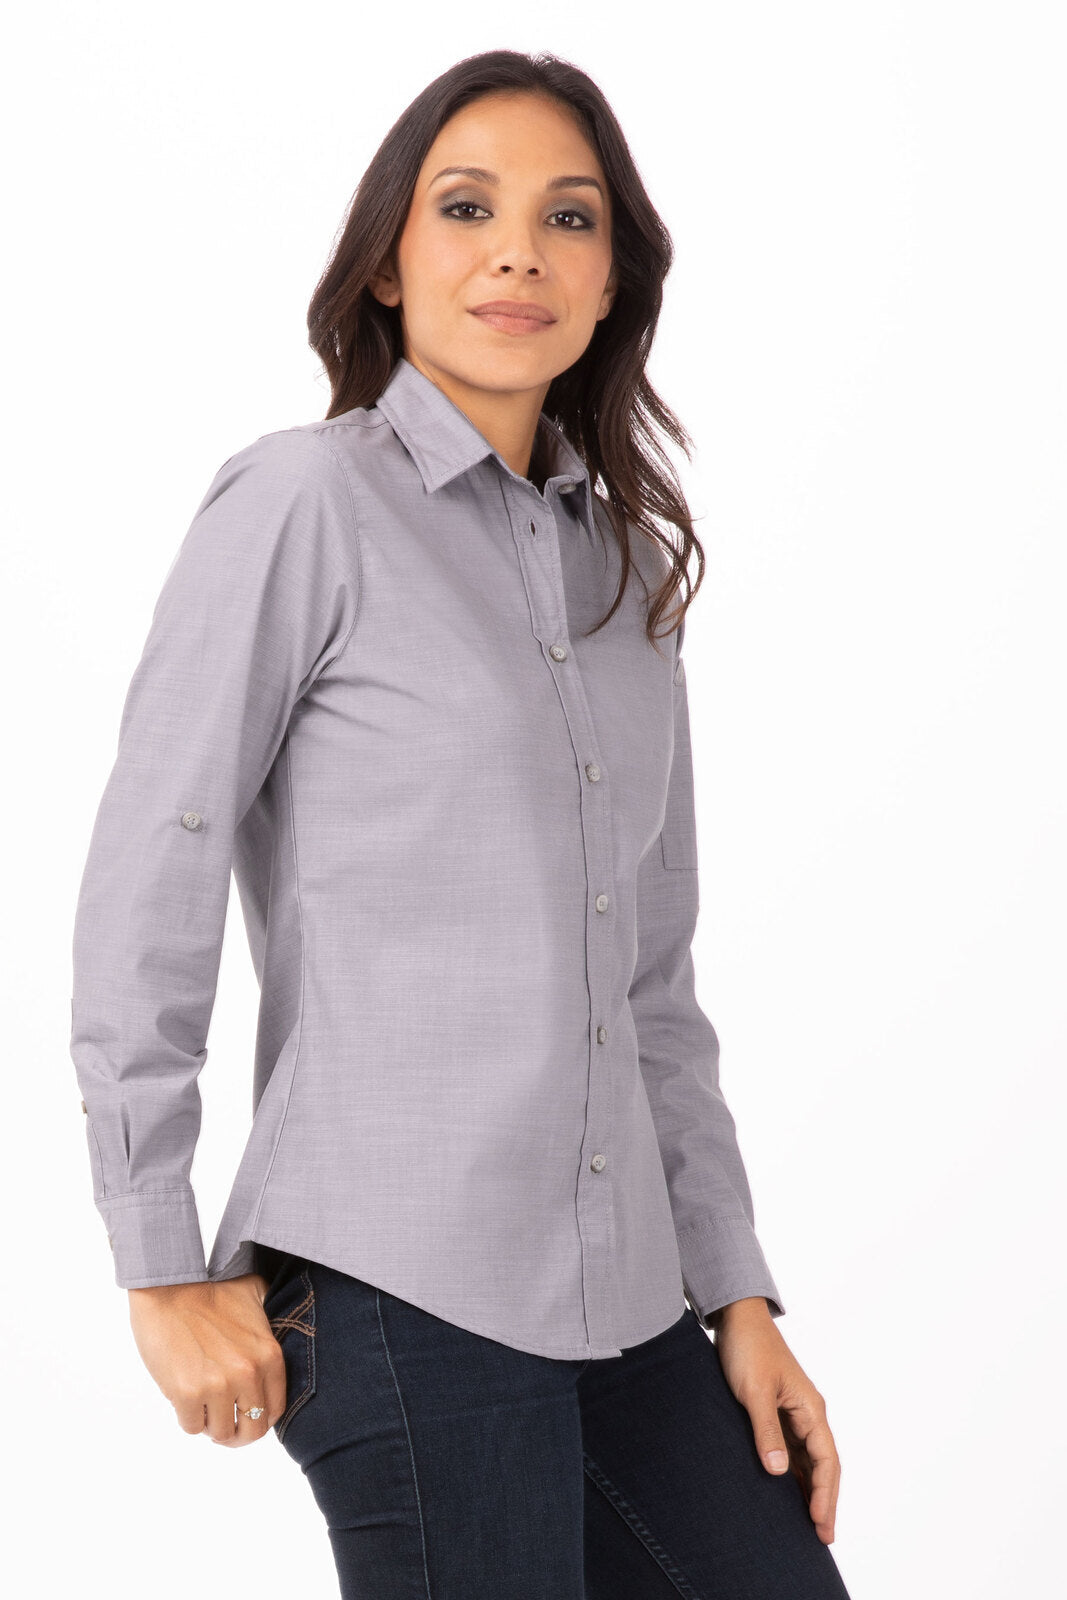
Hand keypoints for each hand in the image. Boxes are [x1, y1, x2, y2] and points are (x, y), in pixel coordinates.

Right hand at [127, 1272, 285, 1446]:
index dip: (259, 1418)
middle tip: (222, 1423)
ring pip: (220, 1433)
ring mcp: (218, 1386)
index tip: (244, 1413)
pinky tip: (184, 1395)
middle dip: (237, 1433)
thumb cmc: (210, 1290)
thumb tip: (271, 1351)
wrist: (169, 1284)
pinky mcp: (186, 1393)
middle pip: (252, 1432)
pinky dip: (188, 1417)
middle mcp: (248, 1374)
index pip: (275, 1411)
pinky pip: (192, 1427)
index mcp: (268, 1356)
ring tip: (202, 1404)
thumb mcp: (256, 1297)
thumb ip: (269, 1326)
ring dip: (210, 1424)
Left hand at [712, 1297, 840, 1543]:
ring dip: (810, 1490)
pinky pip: (792, 1450)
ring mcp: (794, 1414)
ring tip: (809, 1526)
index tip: (819, 1522)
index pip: (826, 1459)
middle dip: (824, 1500)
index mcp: (810, 1408)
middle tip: (823, 1537)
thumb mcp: (754, 1391)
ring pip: (808, 1460)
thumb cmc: (748, 1349)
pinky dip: (794, 1474)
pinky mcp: (777, 1412)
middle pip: (823, 1465)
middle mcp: (808, 1413)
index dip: (825, 1492)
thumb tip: (779, 1471)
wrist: (736, 1318)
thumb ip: (766, 1431)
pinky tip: (787, 1493)